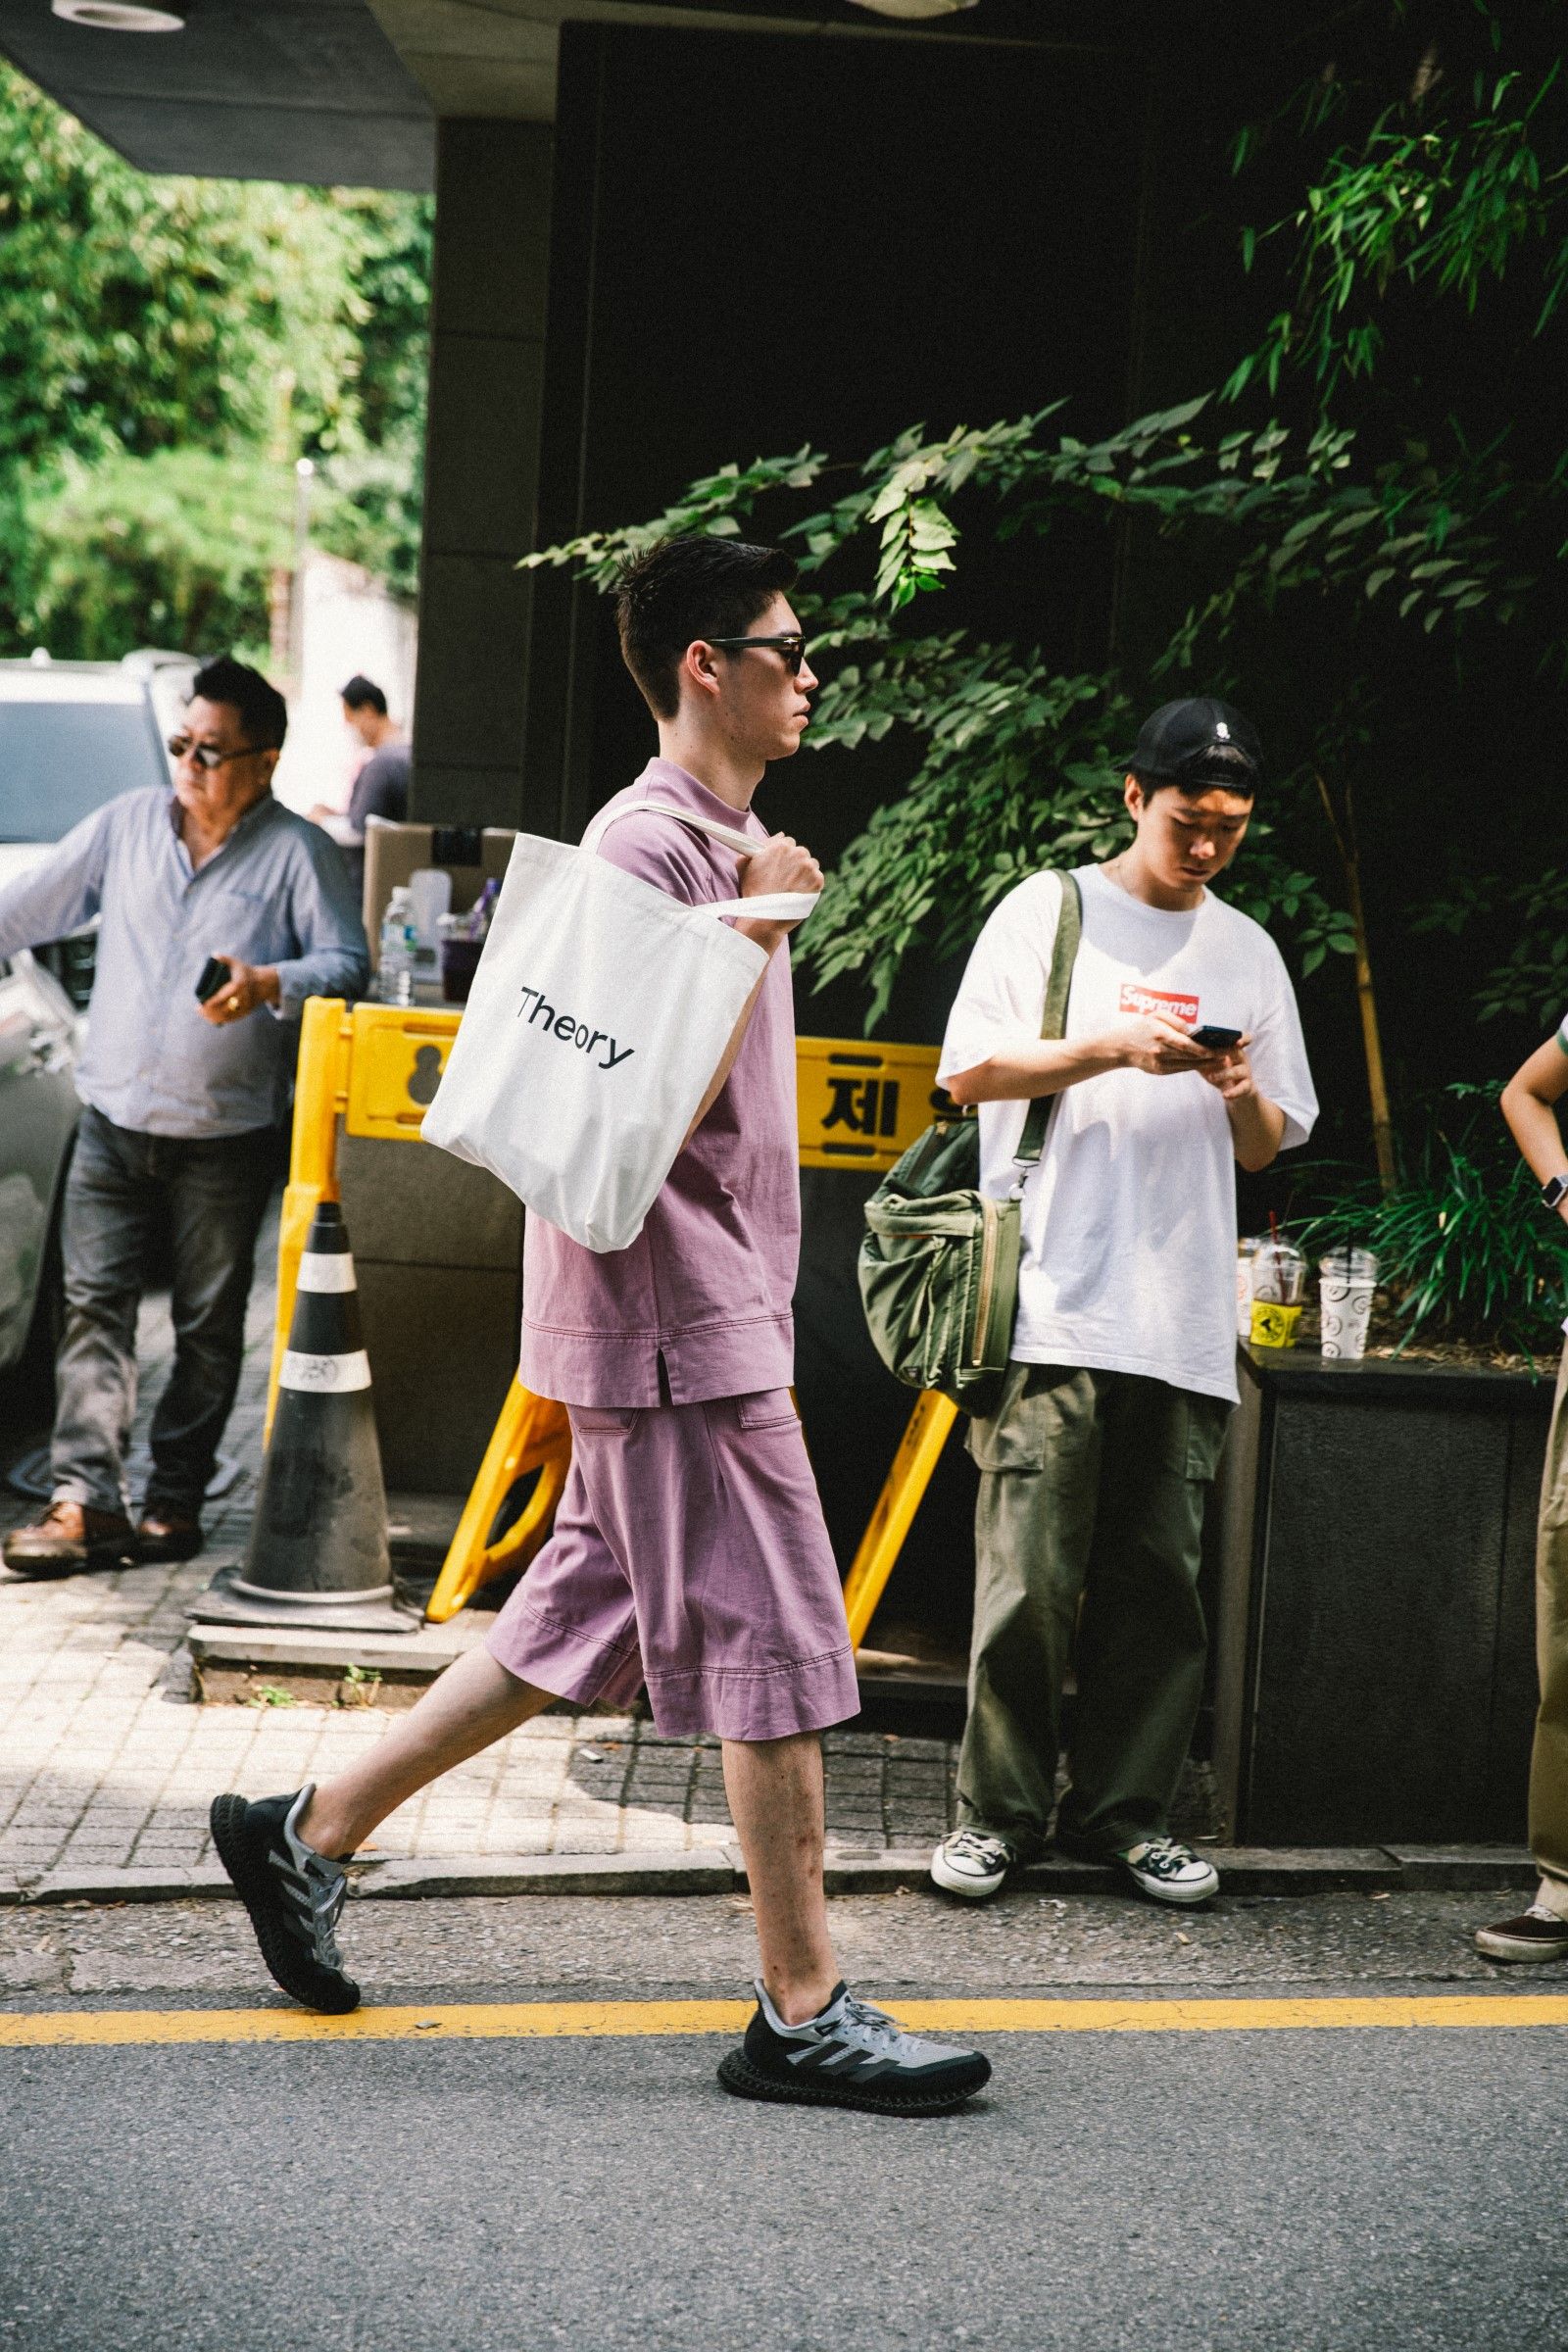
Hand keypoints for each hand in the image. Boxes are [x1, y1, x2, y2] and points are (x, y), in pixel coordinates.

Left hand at [200, 954, 279, 1025]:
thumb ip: (225, 959)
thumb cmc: (245, 971)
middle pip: (224, 1009)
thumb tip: (214, 956)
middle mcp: (243, 998)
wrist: (264, 983)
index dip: (212, 1002)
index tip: (201, 1003)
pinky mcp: (245, 1013)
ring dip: (213, 1017)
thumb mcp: (236, 963)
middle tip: (198, 1008)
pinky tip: (210, 1017)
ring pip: (227, 1017)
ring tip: (202, 1012)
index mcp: (239, 985)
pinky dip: (220, 1020)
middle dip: (210, 1011)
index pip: (223, 997)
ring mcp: (245, 1007)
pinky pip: (231, 1019)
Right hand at [735, 832, 823, 948]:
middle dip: (795, 863)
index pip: (788, 842)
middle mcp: (797, 853)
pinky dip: (811, 885)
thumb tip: (779, 835)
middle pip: (801, 852)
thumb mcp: (745, 865)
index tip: (780, 865)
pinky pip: (817, 878)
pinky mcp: (818, 881)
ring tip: (792, 887)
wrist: (764, 916)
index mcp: (781, 846)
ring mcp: (809, 867)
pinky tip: (799, 893)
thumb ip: (758, 846)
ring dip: (804, 873)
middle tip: (786, 878)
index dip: (783, 855)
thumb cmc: (752, 891)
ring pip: (811, 864)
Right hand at [1099, 1013, 1216, 1076]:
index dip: (1206, 1049)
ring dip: (1207, 1064)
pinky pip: (1182, 1069)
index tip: (1221, 1048)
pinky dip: (1196, 1067)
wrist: (1122, 1047)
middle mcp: (1161, 1052)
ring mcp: (1161, 1064)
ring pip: (1189, 1065)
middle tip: (1229, 1055)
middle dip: (1212, 1057)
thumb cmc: (1142, 1027)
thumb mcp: (1156, 1015)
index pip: (1187, 1045)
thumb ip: (1176, 1021)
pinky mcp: (1160, 1071)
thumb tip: (1193, 1031)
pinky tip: (1208, 1064)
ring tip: (1223, 1061)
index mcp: (1161, 1035)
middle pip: (1191, 1057)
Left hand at [1200, 1038, 1257, 1102]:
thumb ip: (1201, 1055)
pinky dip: (1233, 1092)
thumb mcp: (1210, 1063)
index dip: (1242, 1039)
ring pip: (1237, 1071)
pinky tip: (1225, 1095)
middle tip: (1213, 1053)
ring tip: (1211, 1077)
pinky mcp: (1246, 1087)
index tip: (1237, 1041)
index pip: (1243, 1039)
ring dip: (1224, 1074)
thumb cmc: (1220, 1073)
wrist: (1233, 1093)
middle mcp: (1242, 1059)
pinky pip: (1242, 1089)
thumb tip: (1184, 1048)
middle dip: (1227, 1051)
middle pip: (1239, 1053)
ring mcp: (1245, 1073)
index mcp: (1234, 1050)